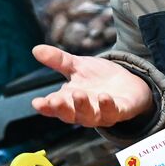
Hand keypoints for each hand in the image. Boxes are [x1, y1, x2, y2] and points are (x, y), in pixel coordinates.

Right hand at [30, 44, 152, 127]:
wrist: (128, 84)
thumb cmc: (99, 78)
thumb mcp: (78, 66)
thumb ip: (58, 60)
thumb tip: (36, 49)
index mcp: (70, 101)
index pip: (54, 107)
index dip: (45, 107)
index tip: (37, 102)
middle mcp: (84, 111)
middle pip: (70, 115)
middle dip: (62, 109)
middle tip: (54, 101)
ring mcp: (102, 113)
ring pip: (90, 116)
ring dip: (83, 106)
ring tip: (78, 94)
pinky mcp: (121, 111)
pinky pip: (113, 112)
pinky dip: (108, 106)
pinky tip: (104, 97)